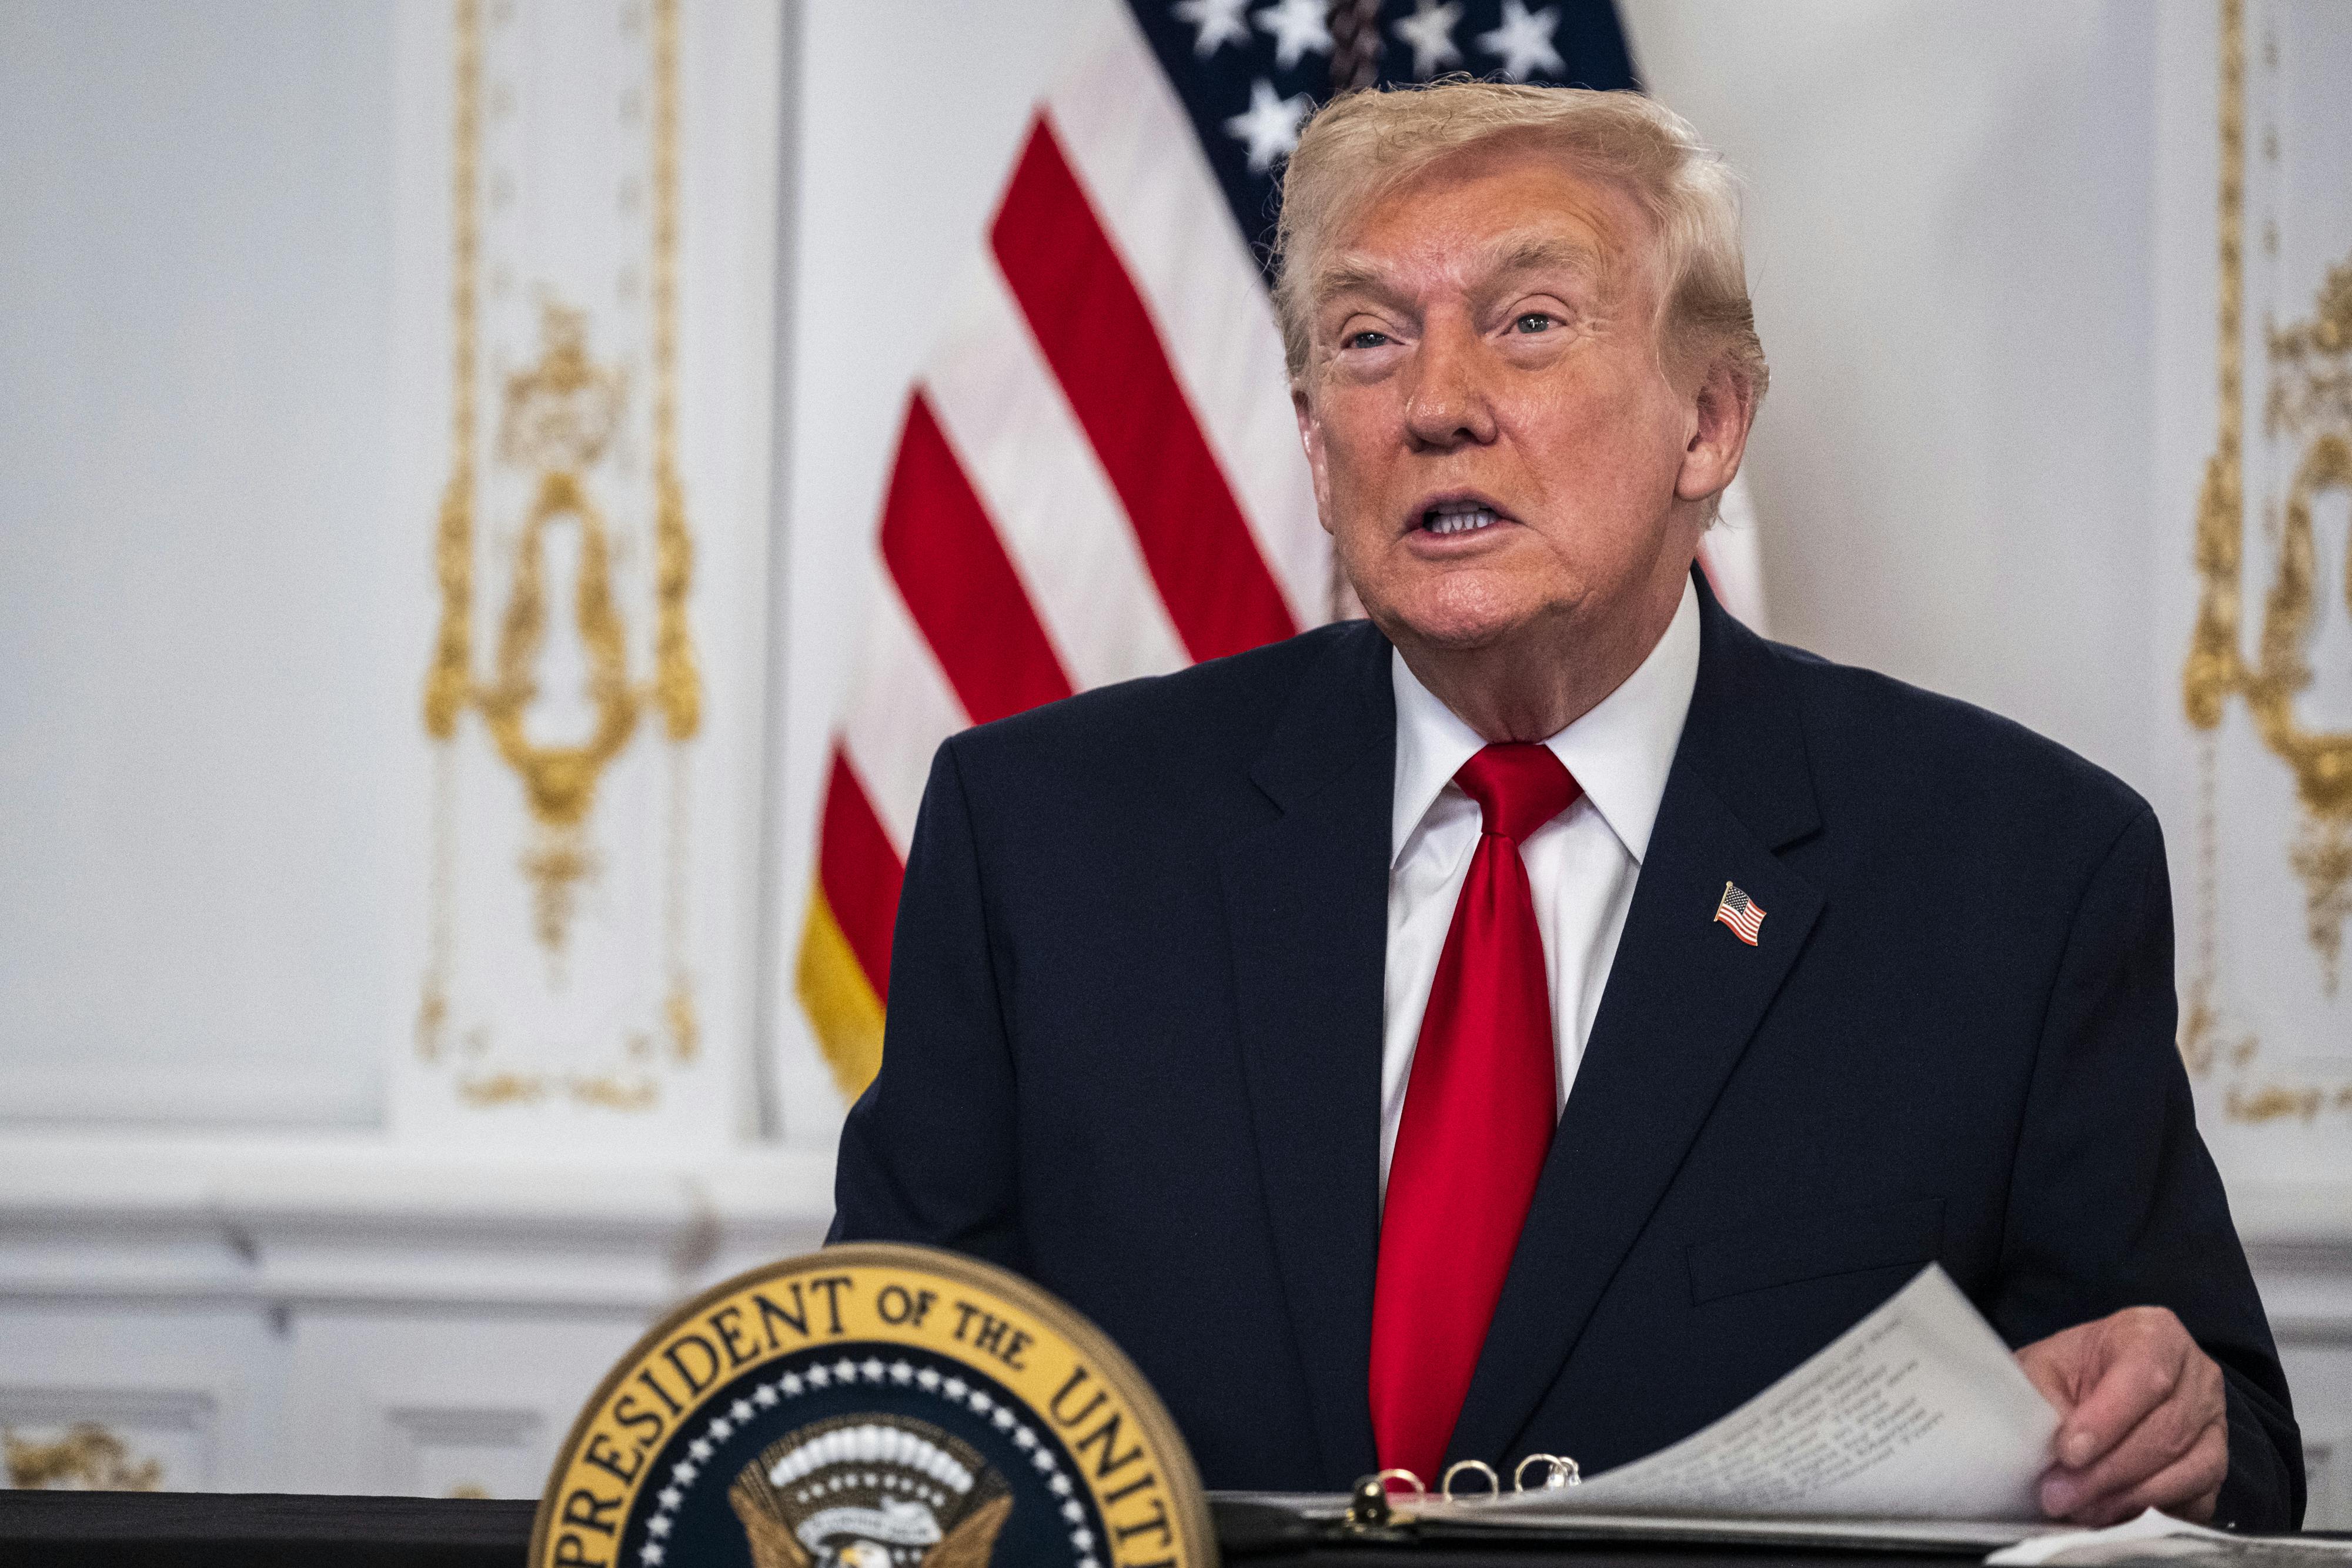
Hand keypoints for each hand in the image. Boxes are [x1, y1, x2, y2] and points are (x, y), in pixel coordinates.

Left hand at [2014, 1307, 2227, 1525]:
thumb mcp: (2041, 1369)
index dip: (2108, 1419)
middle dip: (2108, 1471)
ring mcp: (2215, 1424)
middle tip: (2060, 1495)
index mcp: (2155, 1334)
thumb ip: (2045, 1398)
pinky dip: (2157, 1512)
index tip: (2068, 1452)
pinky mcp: (2217, 1467)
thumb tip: (2059, 1450)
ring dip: (2131, 1497)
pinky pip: (2200, 1499)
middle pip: (2167, 1431)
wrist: (2087, 1387)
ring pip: (2190, 1469)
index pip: (2145, 1375)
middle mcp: (2198, 1376)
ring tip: (2082, 1509)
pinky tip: (2115, 1515)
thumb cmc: (2066, 1373)